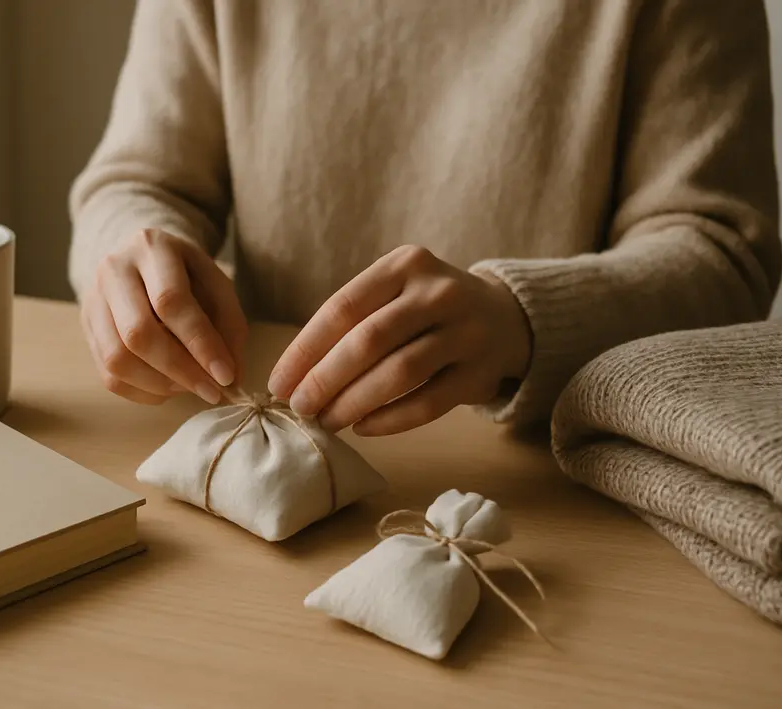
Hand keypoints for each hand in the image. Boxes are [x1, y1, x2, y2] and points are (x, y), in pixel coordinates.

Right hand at [81, 228, 246, 404]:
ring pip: (117, 359)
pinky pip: (108, 375)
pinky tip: (167, 387)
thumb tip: (231, 379)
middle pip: (138, 333)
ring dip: (160, 385)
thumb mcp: (217, 286)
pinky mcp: (86, 327)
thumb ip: (229, 328)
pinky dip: (143, 391)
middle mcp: (114, 270)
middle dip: (180, 371)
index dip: (200, 344)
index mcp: (152, 248)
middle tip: (211, 391)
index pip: (171, 301)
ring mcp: (93, 299)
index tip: (225, 376)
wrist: (143, 259)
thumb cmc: (188, 276)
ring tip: (188, 386)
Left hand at [267, 245, 530, 435]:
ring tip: (327, 422)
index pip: (342, 308)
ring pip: (399, 373)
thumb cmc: (425, 310)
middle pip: (369, 341)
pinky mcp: (480, 372)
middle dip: (325, 379)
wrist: (503, 318)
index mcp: (405, 265)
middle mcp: (438, 292)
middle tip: (300, 408)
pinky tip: (364, 428)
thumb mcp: (393, 293)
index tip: (279, 384)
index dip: (305, 350)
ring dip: (354, 403)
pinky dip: (390, 420)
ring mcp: (466, 331)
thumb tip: (292, 378)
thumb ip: (350, 323)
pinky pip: (428, 402)